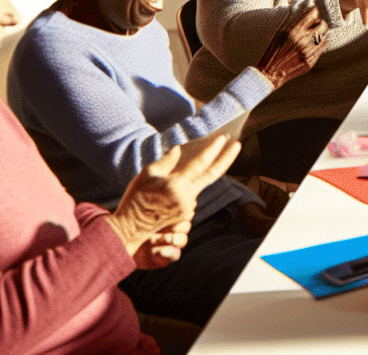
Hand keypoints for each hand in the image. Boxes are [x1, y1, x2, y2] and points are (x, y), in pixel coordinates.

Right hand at [108, 136, 238, 260]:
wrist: (131, 229)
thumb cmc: (136, 200)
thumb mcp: (146, 175)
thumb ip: (166, 161)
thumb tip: (179, 150)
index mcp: (178, 185)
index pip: (201, 164)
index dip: (213, 150)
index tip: (223, 137)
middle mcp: (188, 197)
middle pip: (212, 175)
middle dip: (227, 158)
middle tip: (237, 144)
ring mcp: (188, 208)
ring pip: (197, 186)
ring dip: (193, 178)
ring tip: (169, 182)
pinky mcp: (185, 215)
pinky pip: (189, 196)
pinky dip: (185, 188)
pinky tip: (168, 192)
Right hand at [255, 7, 328, 88]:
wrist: (271, 71)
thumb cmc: (274, 49)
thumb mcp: (280, 32)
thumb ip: (295, 22)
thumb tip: (308, 13)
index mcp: (293, 32)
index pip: (312, 15)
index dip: (314, 11)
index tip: (314, 11)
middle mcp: (303, 41)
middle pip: (323, 25)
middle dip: (320, 22)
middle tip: (315, 24)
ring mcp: (309, 52)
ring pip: (325, 36)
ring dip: (320, 34)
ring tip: (313, 35)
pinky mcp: (312, 61)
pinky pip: (322, 48)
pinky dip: (319, 44)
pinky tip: (312, 44)